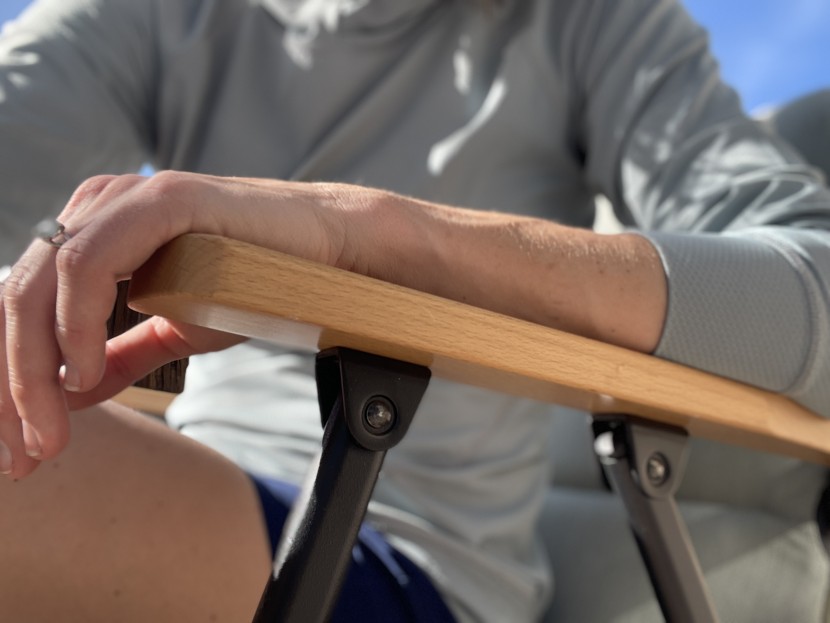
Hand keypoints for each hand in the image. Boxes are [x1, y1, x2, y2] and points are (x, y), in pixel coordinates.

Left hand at [0, 172, 377, 477]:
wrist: (322, 253)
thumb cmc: (254, 282)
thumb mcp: (174, 331)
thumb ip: (120, 356)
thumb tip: (67, 396)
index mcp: (89, 236)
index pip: (21, 311)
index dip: (9, 384)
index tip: (19, 449)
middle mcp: (93, 210)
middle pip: (15, 303)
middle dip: (9, 390)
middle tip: (24, 456)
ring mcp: (124, 201)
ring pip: (37, 286)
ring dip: (33, 369)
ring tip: (52, 428)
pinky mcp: (161, 202)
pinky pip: (89, 265)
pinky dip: (75, 326)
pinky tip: (87, 371)